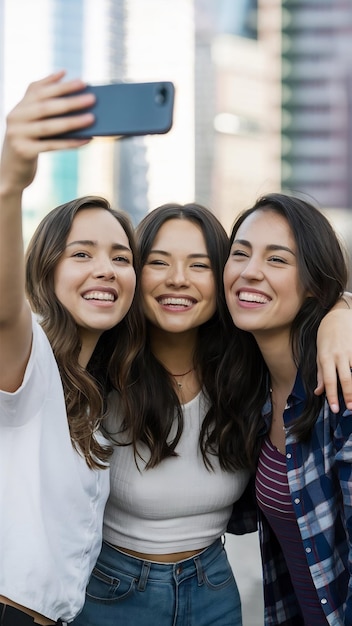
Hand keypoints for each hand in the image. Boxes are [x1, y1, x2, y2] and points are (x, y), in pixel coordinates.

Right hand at [0, 70, 95, 192]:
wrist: (10, 171)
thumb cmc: (29, 143)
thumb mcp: (31, 122)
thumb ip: (41, 100)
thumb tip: (62, 74)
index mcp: (19, 107)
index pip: (39, 91)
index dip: (60, 86)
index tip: (82, 82)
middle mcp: (15, 118)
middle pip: (46, 107)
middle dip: (70, 101)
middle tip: (92, 98)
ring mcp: (17, 135)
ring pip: (49, 127)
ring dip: (73, 122)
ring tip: (92, 118)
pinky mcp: (24, 152)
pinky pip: (52, 146)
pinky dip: (70, 142)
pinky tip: (86, 140)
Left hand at [315, 309, 351, 411]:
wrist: (337, 316)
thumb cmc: (326, 336)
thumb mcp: (319, 353)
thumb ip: (320, 373)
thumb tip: (318, 392)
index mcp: (326, 358)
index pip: (328, 380)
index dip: (331, 395)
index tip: (334, 409)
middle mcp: (338, 355)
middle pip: (344, 378)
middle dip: (348, 395)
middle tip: (350, 408)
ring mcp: (351, 351)